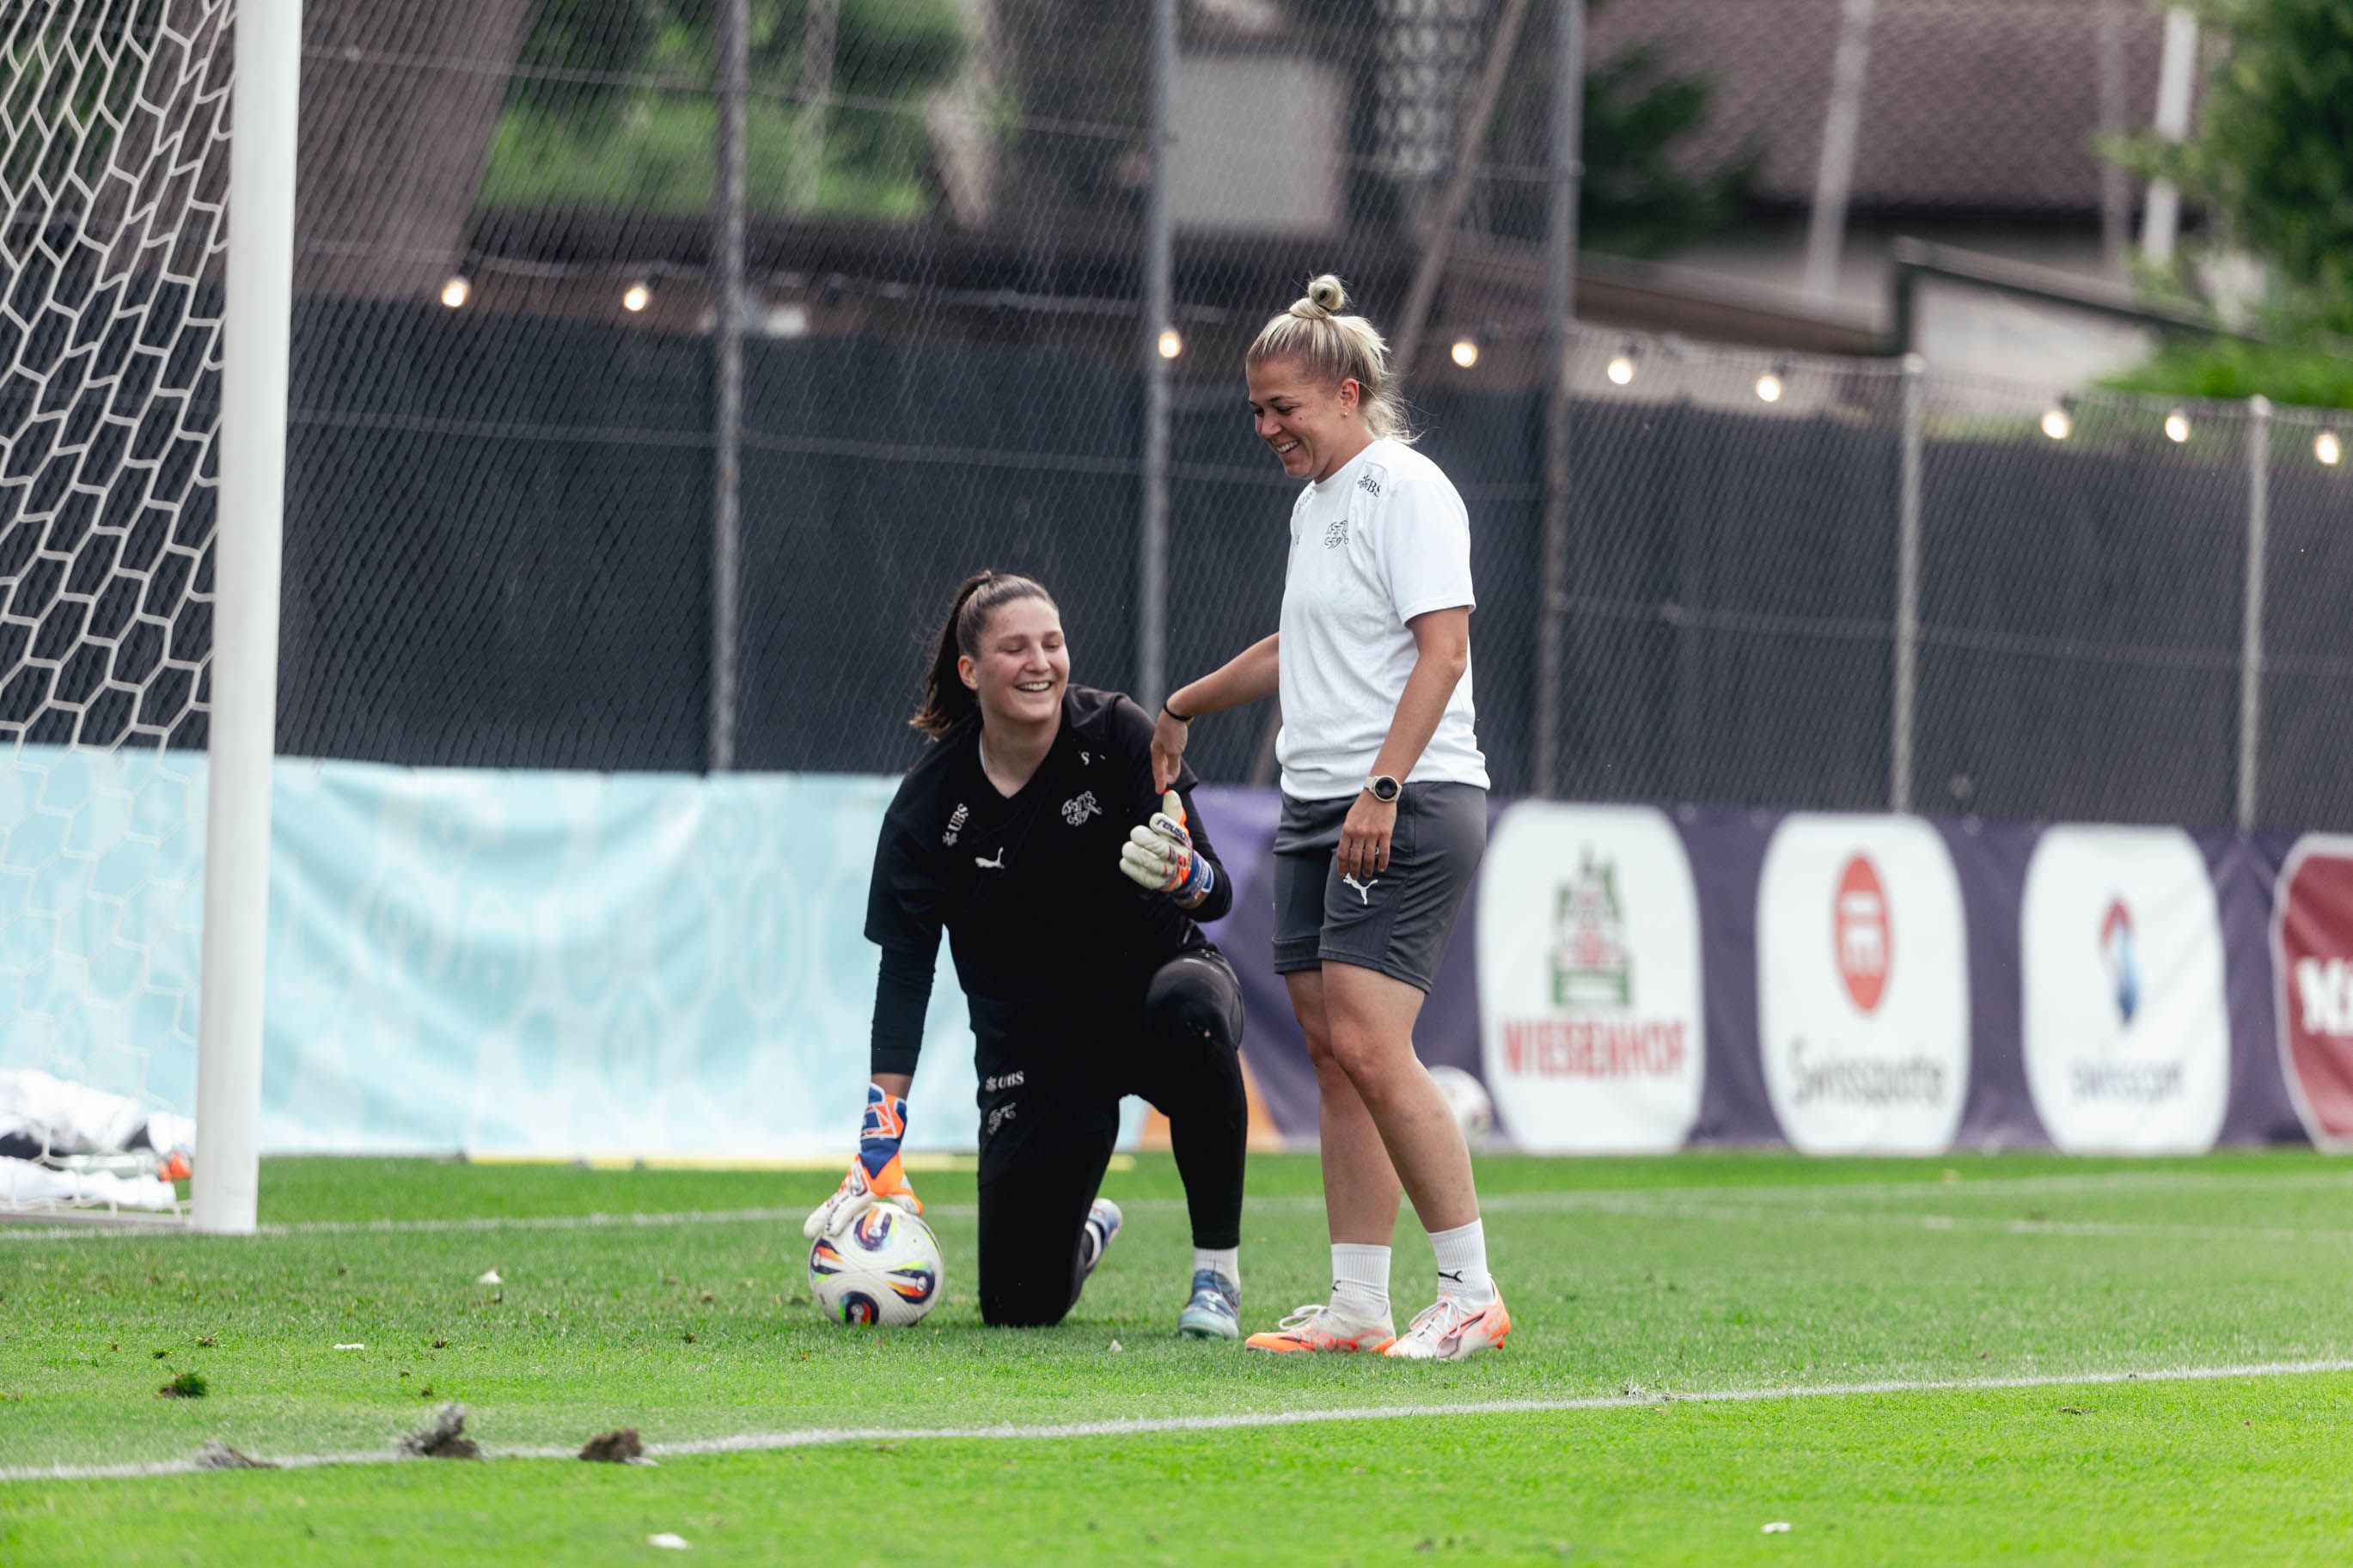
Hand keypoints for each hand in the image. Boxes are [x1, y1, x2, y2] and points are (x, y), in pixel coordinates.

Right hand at [802, 1084, 922, 1240]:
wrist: (878, 1147)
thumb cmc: (887, 1166)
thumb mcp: (898, 1183)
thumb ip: (905, 1198)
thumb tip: (918, 1211)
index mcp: (859, 1192)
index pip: (845, 1209)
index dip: (837, 1220)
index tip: (829, 1233)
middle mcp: (848, 1191)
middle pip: (830, 1208)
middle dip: (818, 1221)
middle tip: (806, 1234)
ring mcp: (845, 1189)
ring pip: (829, 1205)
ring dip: (819, 1217)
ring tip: (809, 1230)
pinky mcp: (846, 1188)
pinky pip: (834, 1202)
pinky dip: (827, 1212)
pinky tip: (825, 1221)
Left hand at [1118, 790, 1214, 907]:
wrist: (1181, 875)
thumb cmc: (1175, 845)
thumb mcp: (1177, 828)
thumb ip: (1172, 811)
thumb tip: (1169, 792)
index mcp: (1182, 842)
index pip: (1169, 828)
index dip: (1158, 822)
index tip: (1154, 822)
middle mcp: (1175, 858)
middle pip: (1155, 845)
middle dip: (1140, 835)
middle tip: (1136, 833)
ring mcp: (1163, 872)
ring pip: (1139, 857)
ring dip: (1130, 849)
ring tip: (1131, 846)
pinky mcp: (1150, 881)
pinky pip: (1129, 868)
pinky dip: (1126, 862)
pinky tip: (1130, 859)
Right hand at [1151, 709, 1189, 793]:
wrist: (1178, 709)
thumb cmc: (1173, 730)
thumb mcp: (1174, 751)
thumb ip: (1172, 766)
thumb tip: (1171, 779)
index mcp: (1155, 749)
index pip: (1157, 770)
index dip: (1159, 781)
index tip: (1159, 792)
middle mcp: (1158, 744)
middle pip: (1159, 763)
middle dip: (1161, 775)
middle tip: (1163, 786)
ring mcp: (1165, 738)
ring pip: (1165, 756)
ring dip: (1166, 766)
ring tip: (1168, 774)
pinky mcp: (1172, 733)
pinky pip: (1171, 749)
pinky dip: (1172, 756)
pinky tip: (1174, 755)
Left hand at [1336, 790, 1395, 882]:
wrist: (1378, 793)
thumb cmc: (1363, 806)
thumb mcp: (1350, 819)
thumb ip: (1348, 834)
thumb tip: (1347, 851)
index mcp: (1347, 830)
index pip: (1343, 854)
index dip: (1342, 866)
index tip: (1343, 874)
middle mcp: (1359, 834)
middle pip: (1355, 859)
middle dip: (1354, 871)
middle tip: (1355, 877)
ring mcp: (1372, 834)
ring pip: (1369, 858)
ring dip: (1368, 869)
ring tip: (1367, 874)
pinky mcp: (1385, 833)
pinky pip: (1384, 853)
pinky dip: (1383, 863)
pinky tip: (1382, 868)